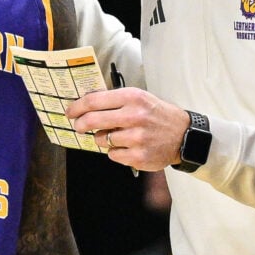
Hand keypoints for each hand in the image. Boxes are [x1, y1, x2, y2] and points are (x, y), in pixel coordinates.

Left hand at [68, 88, 191, 171]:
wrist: (184, 135)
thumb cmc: (158, 115)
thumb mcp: (140, 98)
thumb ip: (116, 100)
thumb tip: (86, 104)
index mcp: (132, 97)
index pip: (94, 101)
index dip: (77, 107)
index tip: (70, 111)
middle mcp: (134, 116)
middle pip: (92, 121)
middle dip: (80, 124)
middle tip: (79, 126)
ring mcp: (136, 138)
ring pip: (102, 140)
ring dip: (103, 139)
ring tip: (117, 136)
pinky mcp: (138, 156)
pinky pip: (113, 155)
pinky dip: (116, 152)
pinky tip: (128, 147)